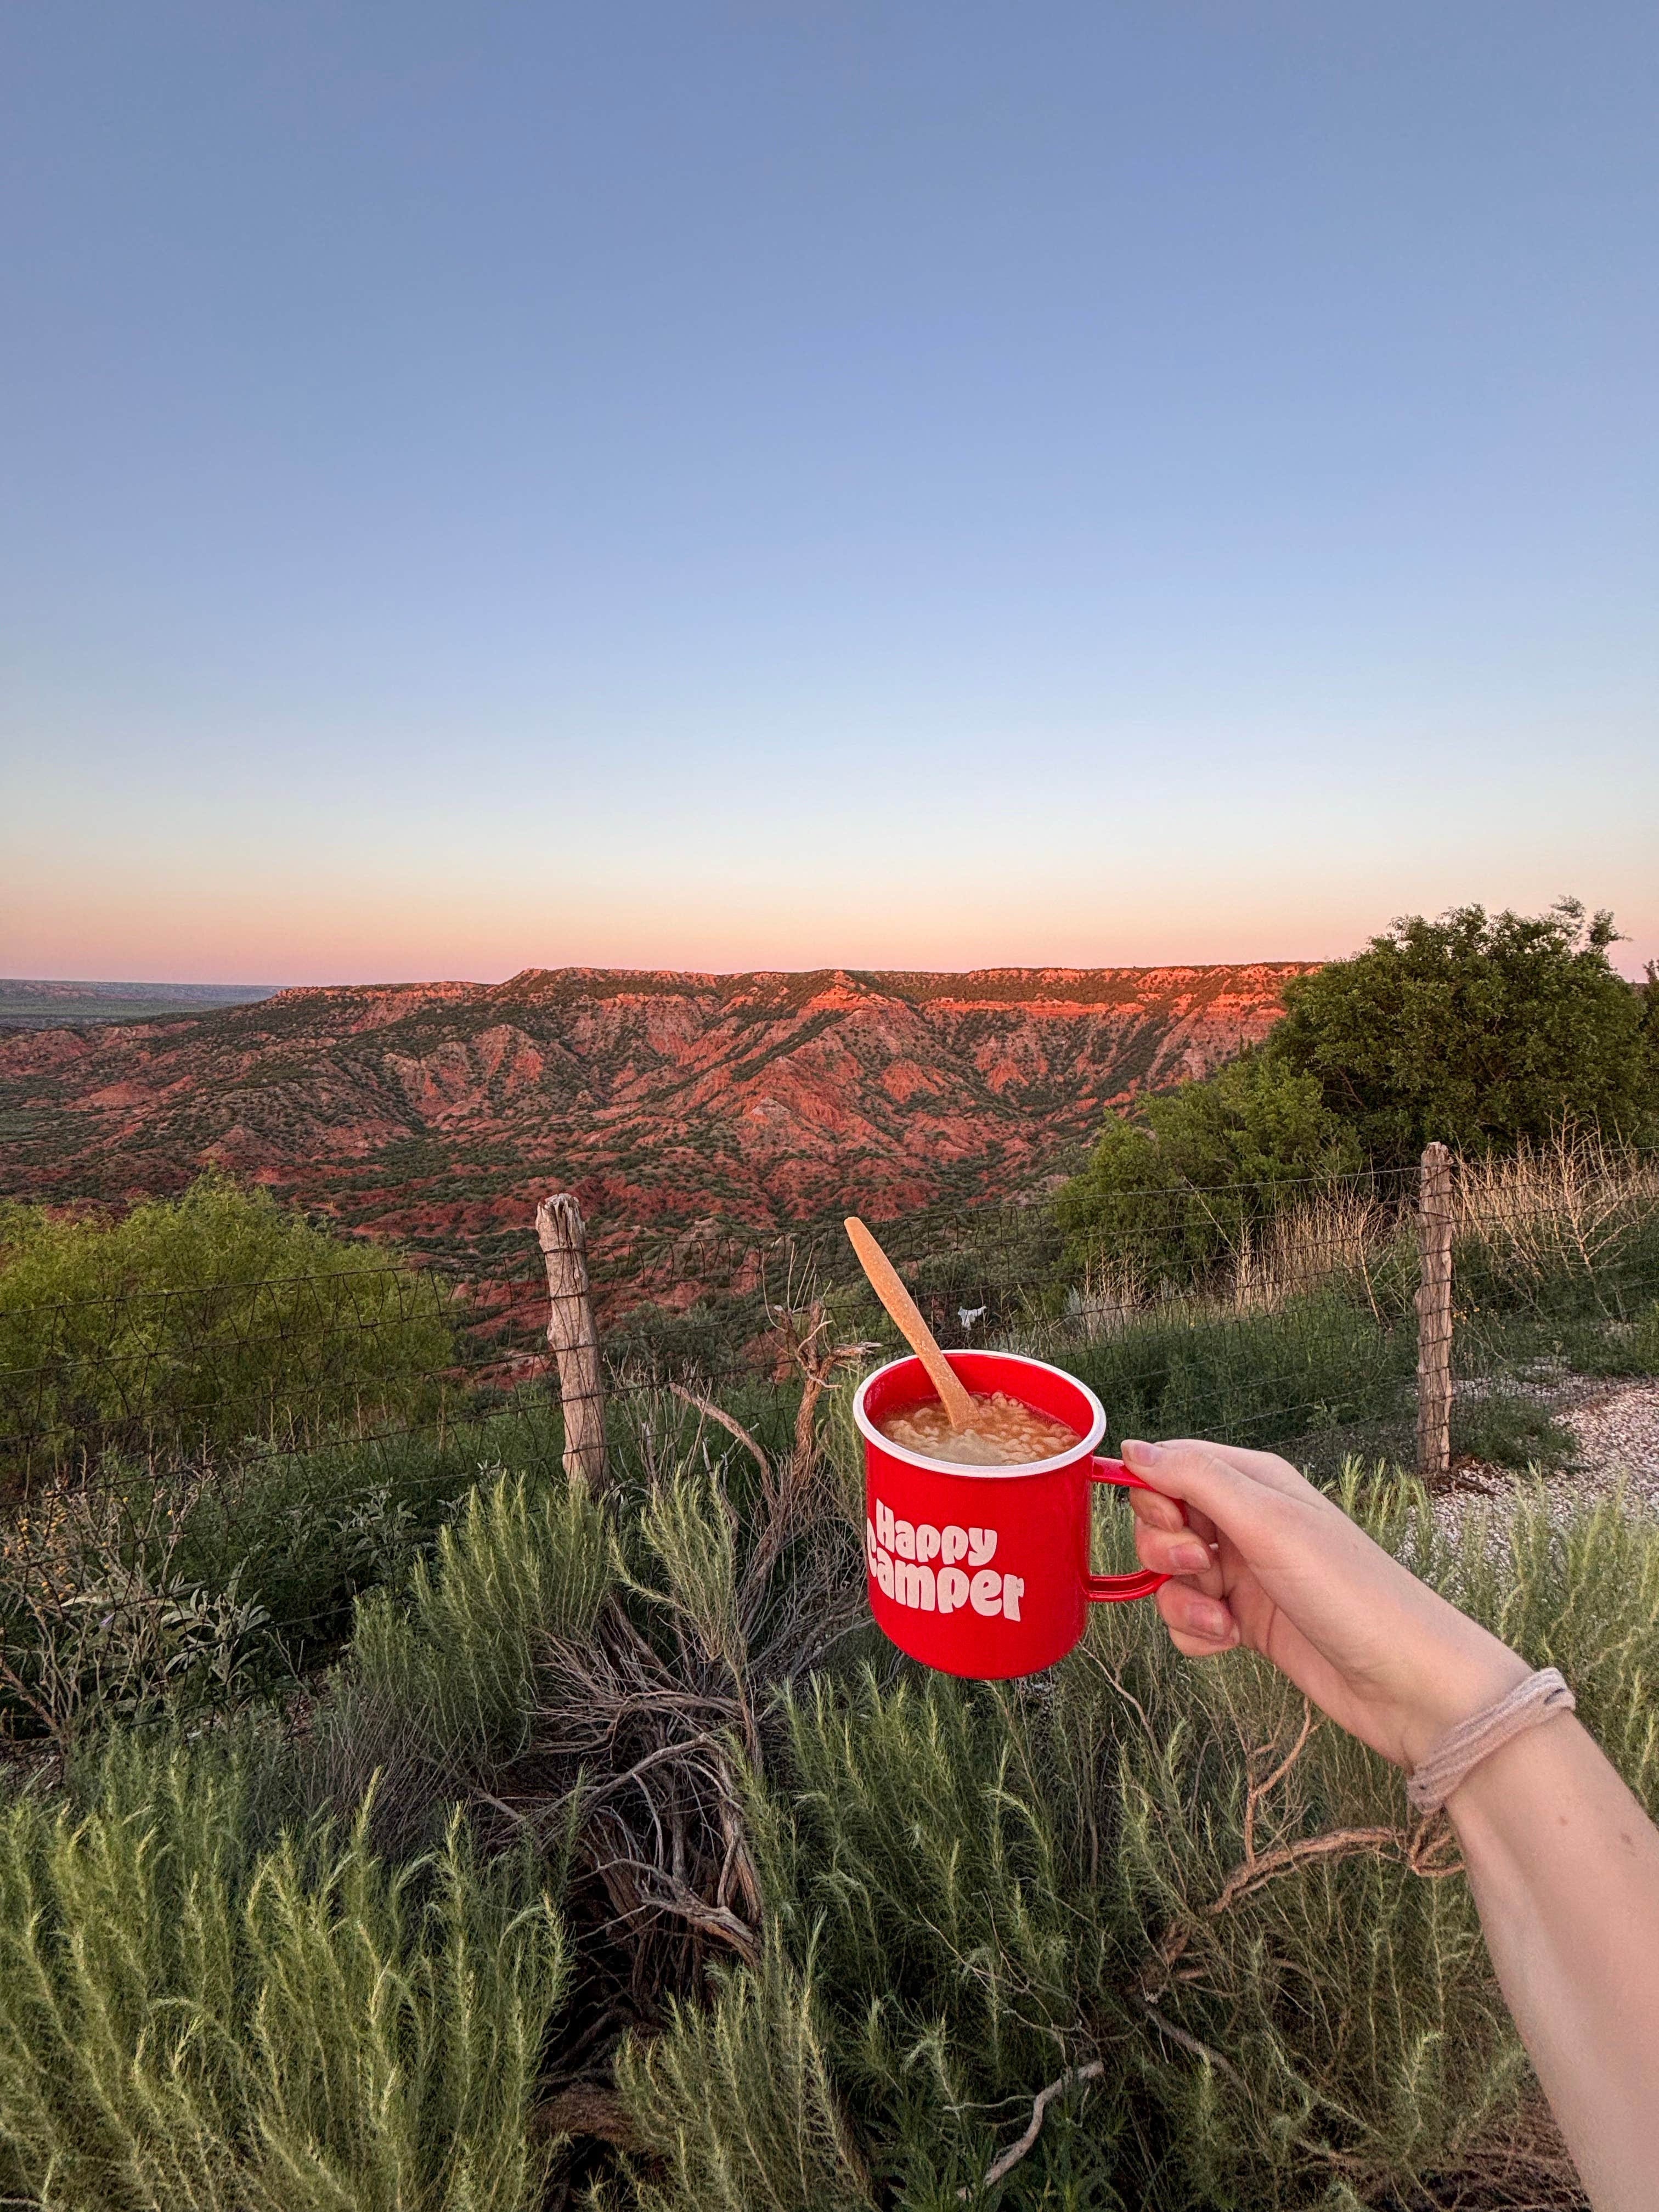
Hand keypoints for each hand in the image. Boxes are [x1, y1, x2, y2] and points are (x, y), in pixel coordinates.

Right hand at [1123, 1437, 1529, 1770]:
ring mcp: (1245, 1575)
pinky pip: (1188, 1620)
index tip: (1173, 1522)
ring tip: (1224, 1621)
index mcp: (1255, 1483)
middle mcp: (1247, 1523)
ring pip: (1170, 1576)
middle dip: (1165, 1550)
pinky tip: (1231, 1643)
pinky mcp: (1246, 1623)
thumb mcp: (1270, 1522)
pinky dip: (1197, 1633)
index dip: (1153, 1493)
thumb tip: (1132, 1447)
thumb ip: (1197, 1478)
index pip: (1171, 1465)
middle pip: (1162, 1521)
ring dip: (1182, 1600)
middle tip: (1204, 1567)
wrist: (1406, 1685)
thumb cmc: (1351, 1592)